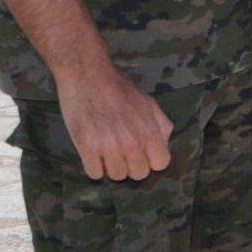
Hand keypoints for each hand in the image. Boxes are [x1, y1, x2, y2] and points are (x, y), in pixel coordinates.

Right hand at [58, 63, 174, 181]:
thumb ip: (161, 125)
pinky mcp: (87, 148)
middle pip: (138, 174)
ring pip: (116, 176)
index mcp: (149, 132)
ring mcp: (109, 147)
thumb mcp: (148, 102)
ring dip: (111, 166)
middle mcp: (131, 142)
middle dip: (132, 164)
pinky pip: (94, 174)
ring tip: (105, 150)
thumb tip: (165, 144)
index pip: (160, 164)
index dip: (151, 159)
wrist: (87, 74)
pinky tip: (92, 152)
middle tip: (121, 151)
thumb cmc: (118, 88)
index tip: (141, 153)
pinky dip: (93, 166)